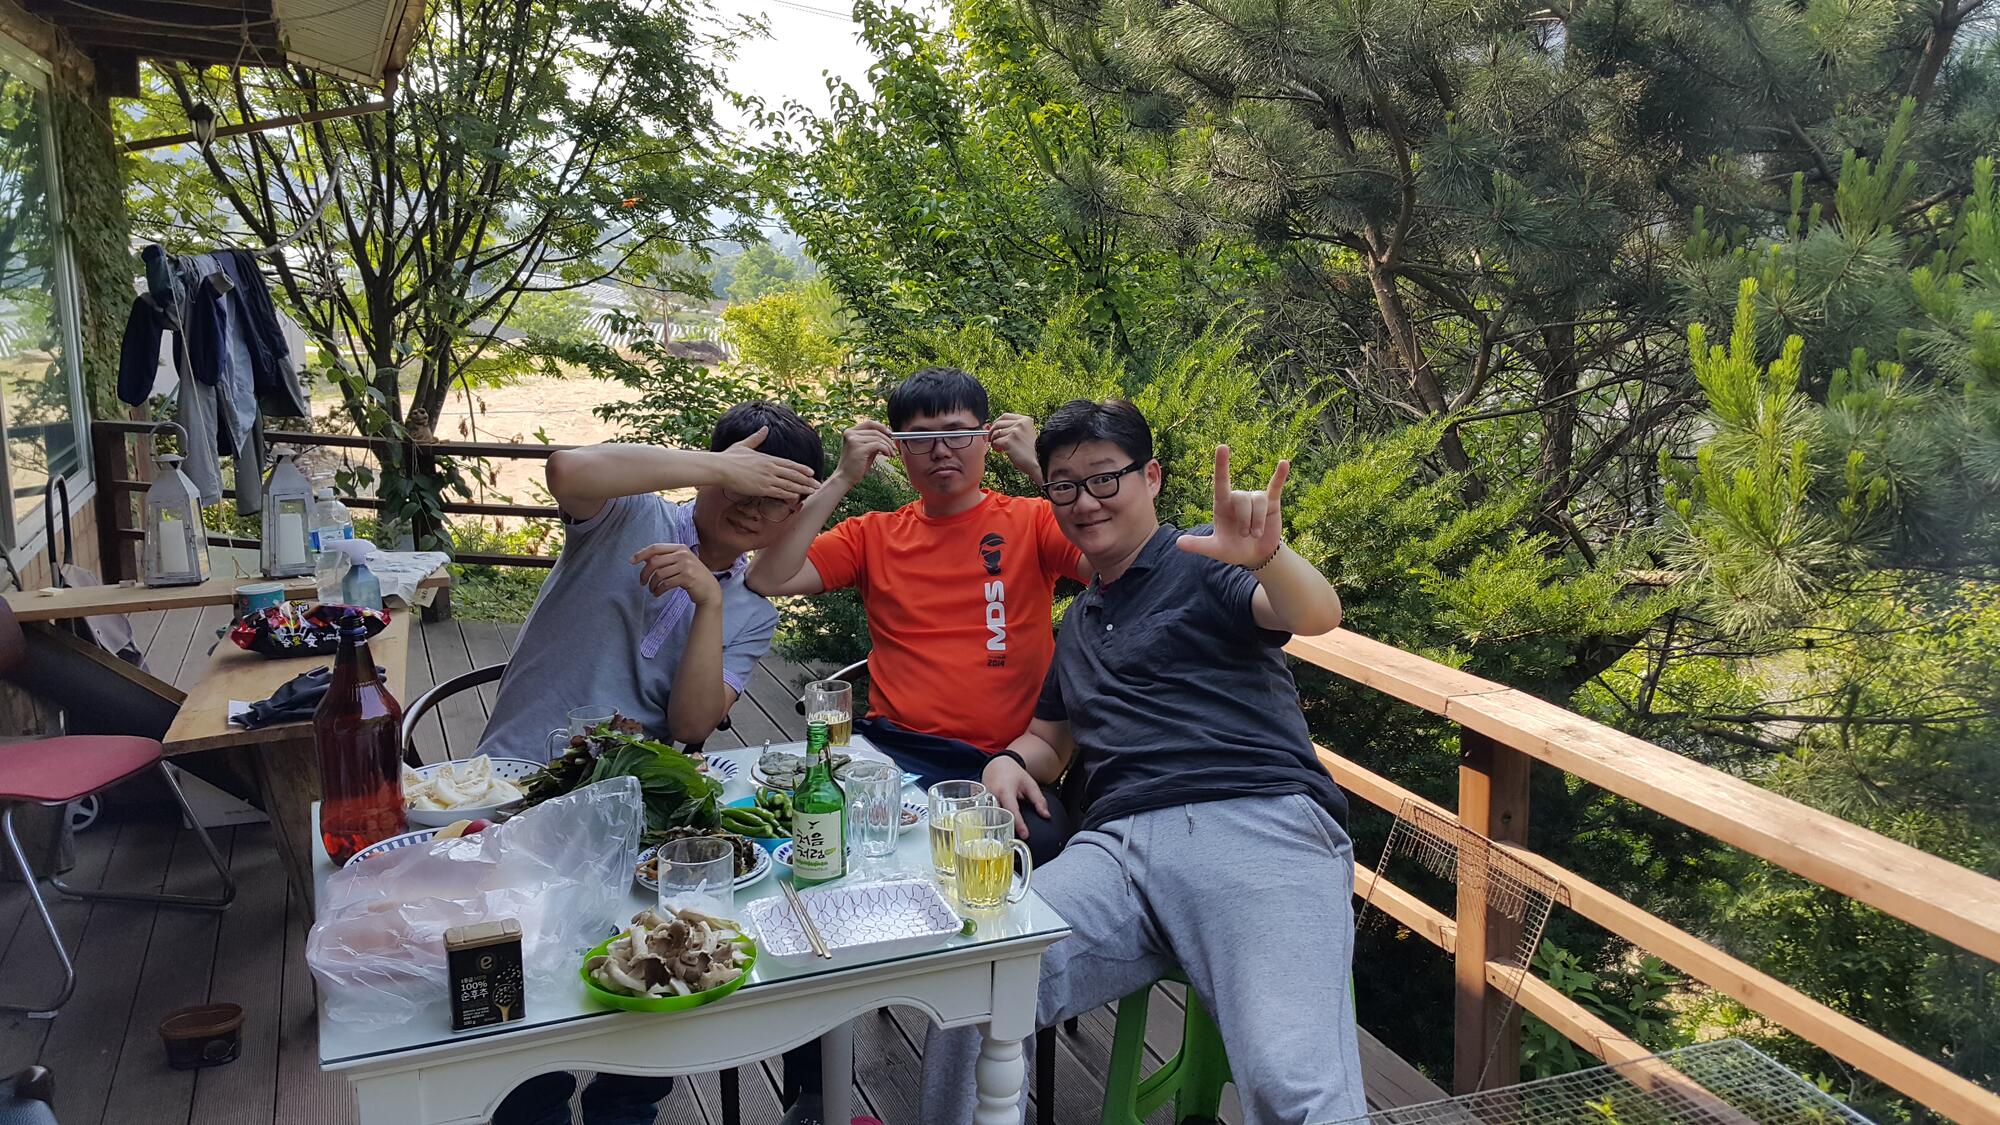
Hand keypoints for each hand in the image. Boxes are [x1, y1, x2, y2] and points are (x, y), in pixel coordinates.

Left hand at [631, 543, 722, 606]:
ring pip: (659, 574)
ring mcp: (686, 566)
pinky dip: (658, 590)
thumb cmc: (693, 576)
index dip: (641, 554)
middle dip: (644, 573)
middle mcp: (683, 554)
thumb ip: (666, 558)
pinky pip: (666, 583)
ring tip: (652, 590)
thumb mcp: (681, 562)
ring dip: (652, 584)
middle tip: (642, 582)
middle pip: (654, 561)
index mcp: (680, 548)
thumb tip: (644, 558)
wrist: (710, 589)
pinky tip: (657, 593)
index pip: (655, 548)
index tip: (631, 561)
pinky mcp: (687, 578)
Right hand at [711, 426, 820, 502]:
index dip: (801, 468)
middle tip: (818, 484)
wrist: (720, 468)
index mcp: (767, 458)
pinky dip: (789, 494)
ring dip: (802, 488)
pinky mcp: (761, 488)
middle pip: (793, 474)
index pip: (789, 464)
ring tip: (812, 491)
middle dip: (807, 480)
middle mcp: (770, 468)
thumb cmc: (729, 457)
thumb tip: (765, 428)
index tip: (811, 472)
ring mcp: (766, 478)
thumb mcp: (744, 444)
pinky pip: (779, 492)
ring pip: (789, 484)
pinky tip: (797, 496)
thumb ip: (757, 438)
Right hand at [835, 420, 897, 482]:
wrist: (845, 478)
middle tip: (894, 448)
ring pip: (878, 438)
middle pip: (875, 431)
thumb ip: (873, 441)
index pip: (869, 423)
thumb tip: (888, 436)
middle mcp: (850, 433)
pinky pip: (878, 445)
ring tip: (891, 454)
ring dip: (888, 446)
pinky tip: (887, 455)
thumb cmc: (855, 465)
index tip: (890, 435)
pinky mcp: (859, 448)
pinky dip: (886, 449)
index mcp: (850, 432)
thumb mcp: (865, 449)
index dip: (882, 427)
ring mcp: (853, 440)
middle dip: (888, 439)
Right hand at [981, 754, 1048, 840]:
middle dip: (1004, 830)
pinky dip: (990, 825)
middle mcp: (992, 796)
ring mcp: (984, 800)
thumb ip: (1039, 800)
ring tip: (1003, 842)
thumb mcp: (1030, 784)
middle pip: (997, 817)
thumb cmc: (1014, 774)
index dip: (1018, 824)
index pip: (1012, 810)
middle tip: (1013, 843)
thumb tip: (1046, 816)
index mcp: (1005, 791)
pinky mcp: (980, 804)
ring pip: (988, 819)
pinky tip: (995, 834)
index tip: (1025, 835)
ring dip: (996, 829)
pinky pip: (984, 817)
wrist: (997, 765)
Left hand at [986, 413, 1039, 478]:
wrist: (1038, 463)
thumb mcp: (1027, 434)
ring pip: (996, 433)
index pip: (1005, 416)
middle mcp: (1020, 423)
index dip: (997, 422)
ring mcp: (1015, 431)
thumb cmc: (1032, 452)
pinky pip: (995, 442)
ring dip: (994, 441)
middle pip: (998, 423)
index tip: (995, 429)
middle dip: (992, 432)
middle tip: (992, 439)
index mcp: (1026, 420)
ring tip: (1000, 448)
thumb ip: (1016, 428)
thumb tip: (997, 428)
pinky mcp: (1009, 441)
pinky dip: (995, 447)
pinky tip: (1001, 451)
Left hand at [1178, 445, 1289, 567]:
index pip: (1221, 482)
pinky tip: (1284, 463)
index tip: (1222, 447)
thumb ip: (1198, 545)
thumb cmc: (1233, 550)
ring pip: (1258, 502)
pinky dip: (1280, 476)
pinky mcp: (1271, 503)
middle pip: (1242, 499)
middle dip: (1246, 521)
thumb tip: (1178, 543)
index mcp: (1222, 505)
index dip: (1222, 465)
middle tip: (1245, 536)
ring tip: (1255, 535)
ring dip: (1258, 521)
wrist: (1255, 556)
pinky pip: (1275, 487)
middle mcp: (1237, 498)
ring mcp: (1254, 499)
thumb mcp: (1215, 549)